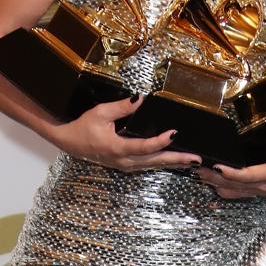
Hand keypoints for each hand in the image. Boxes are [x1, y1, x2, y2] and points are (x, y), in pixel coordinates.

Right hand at [50, 95, 201, 172]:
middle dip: (176, 160)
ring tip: (191, 160)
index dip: (161, 141)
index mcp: (117, 147)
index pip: (144, 147)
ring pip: (152, 165)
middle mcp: (123, 160)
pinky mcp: (125, 164)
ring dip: (172, 162)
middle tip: (196, 159)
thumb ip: (122, 107)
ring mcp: (125, 165)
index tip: (174, 132)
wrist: (70, 142)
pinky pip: (147, 165)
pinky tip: (173, 159)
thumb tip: (140, 99)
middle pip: (154, 161)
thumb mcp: (101, 112)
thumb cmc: (84, 127)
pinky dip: (162, 162)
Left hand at [198, 141, 265, 203]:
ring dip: (214, 182)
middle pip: (234, 183)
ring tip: (197, 173)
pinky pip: (238, 192)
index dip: (232, 172)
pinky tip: (212, 185)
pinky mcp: (261, 191)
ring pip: (233, 189)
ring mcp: (262, 190)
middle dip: (213, 176)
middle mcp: (265, 185)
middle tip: (195, 167)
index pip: (249, 175)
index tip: (216, 166)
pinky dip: (223, 188)